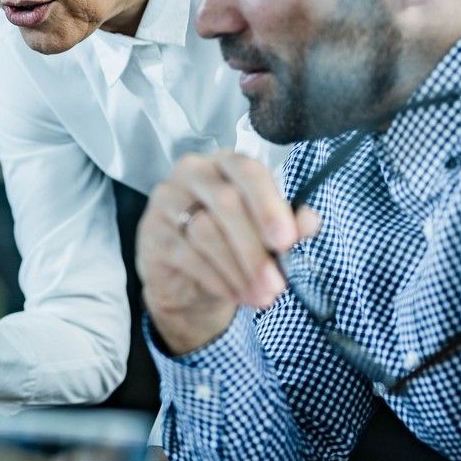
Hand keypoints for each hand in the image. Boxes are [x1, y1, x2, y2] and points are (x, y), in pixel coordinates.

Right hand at [138, 151, 320, 355]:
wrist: (188, 279)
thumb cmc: (232, 244)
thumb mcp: (265, 235)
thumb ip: (288, 225)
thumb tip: (310, 222)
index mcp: (227, 163)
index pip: (248, 172)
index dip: (269, 206)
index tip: (286, 242)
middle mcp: (192, 173)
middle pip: (226, 203)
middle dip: (255, 249)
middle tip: (276, 284)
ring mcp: (166, 200)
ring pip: (205, 232)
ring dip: (238, 269)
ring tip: (261, 296)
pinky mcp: (151, 232)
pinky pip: (186, 255)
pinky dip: (216, 278)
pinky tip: (235, 294)